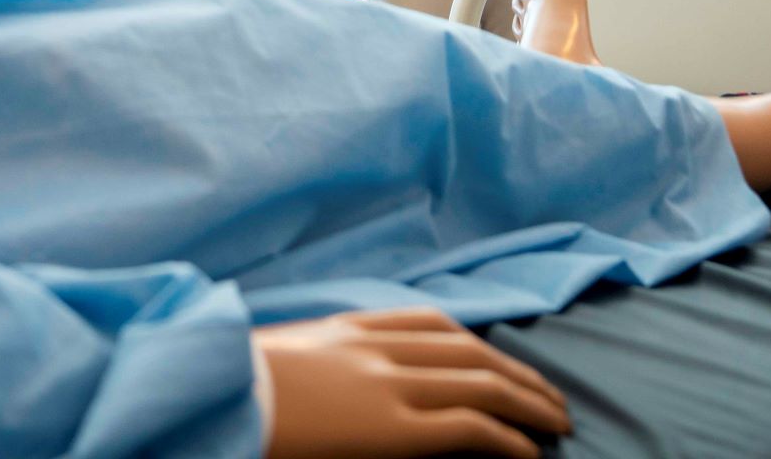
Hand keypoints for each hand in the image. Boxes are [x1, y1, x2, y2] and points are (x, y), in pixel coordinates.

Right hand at [257, 308, 570, 458]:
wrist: (212, 390)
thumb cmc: (230, 380)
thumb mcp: (281, 354)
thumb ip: (320, 358)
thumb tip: (333, 378)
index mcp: (348, 326)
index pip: (431, 323)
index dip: (475, 343)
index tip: (500, 357)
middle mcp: (376, 347)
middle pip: (469, 351)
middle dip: (518, 373)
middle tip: (552, 395)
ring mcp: (386, 385)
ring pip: (482, 385)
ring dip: (529, 403)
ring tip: (558, 422)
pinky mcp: (391, 429)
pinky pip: (467, 429)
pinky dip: (507, 439)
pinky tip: (530, 453)